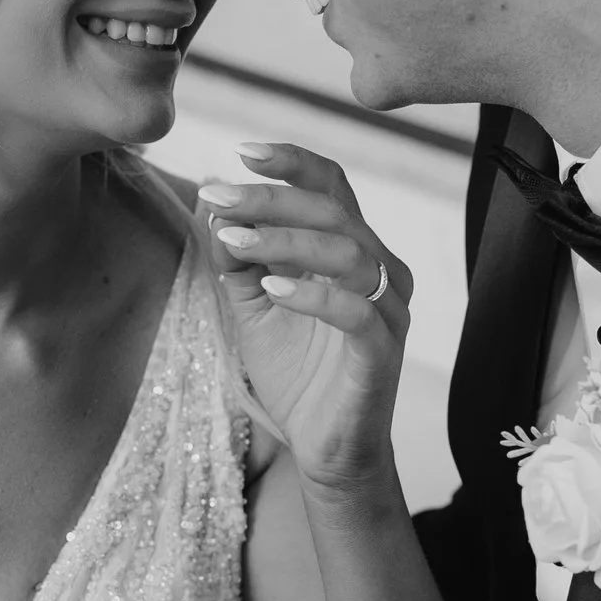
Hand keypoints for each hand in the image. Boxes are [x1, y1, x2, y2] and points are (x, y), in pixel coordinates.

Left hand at [199, 145, 410, 494]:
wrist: (325, 449)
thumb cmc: (297, 373)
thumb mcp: (253, 307)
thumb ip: (237, 259)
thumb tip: (212, 206)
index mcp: (353, 249)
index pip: (332, 186)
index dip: (292, 162)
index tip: (240, 151)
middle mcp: (379, 269)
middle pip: (333, 210)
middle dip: (271, 197)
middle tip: (216, 196)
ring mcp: (387, 308)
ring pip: (347, 251)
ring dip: (284, 239)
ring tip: (233, 239)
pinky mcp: (384, 350)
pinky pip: (356, 309)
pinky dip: (311, 293)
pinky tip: (269, 288)